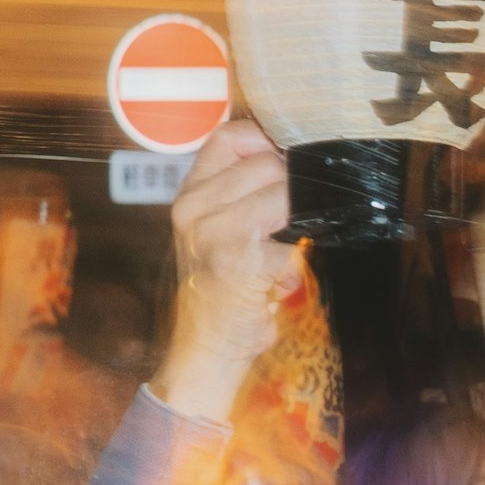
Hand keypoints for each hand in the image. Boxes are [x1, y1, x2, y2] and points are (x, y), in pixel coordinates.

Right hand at [159, 122, 297, 417]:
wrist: (206, 348)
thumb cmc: (222, 288)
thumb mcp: (218, 230)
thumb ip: (240, 192)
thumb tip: (292, 158)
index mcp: (189, 194)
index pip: (229, 136)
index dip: (265, 143)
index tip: (283, 167)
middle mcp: (193, 208)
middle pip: (266, 163)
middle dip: (291, 190)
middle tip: (286, 225)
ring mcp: (212, 233)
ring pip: (282, 195)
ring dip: (295, 225)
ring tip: (280, 251)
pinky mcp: (237, 262)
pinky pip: (290, 244)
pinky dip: (294, 267)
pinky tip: (278, 283)